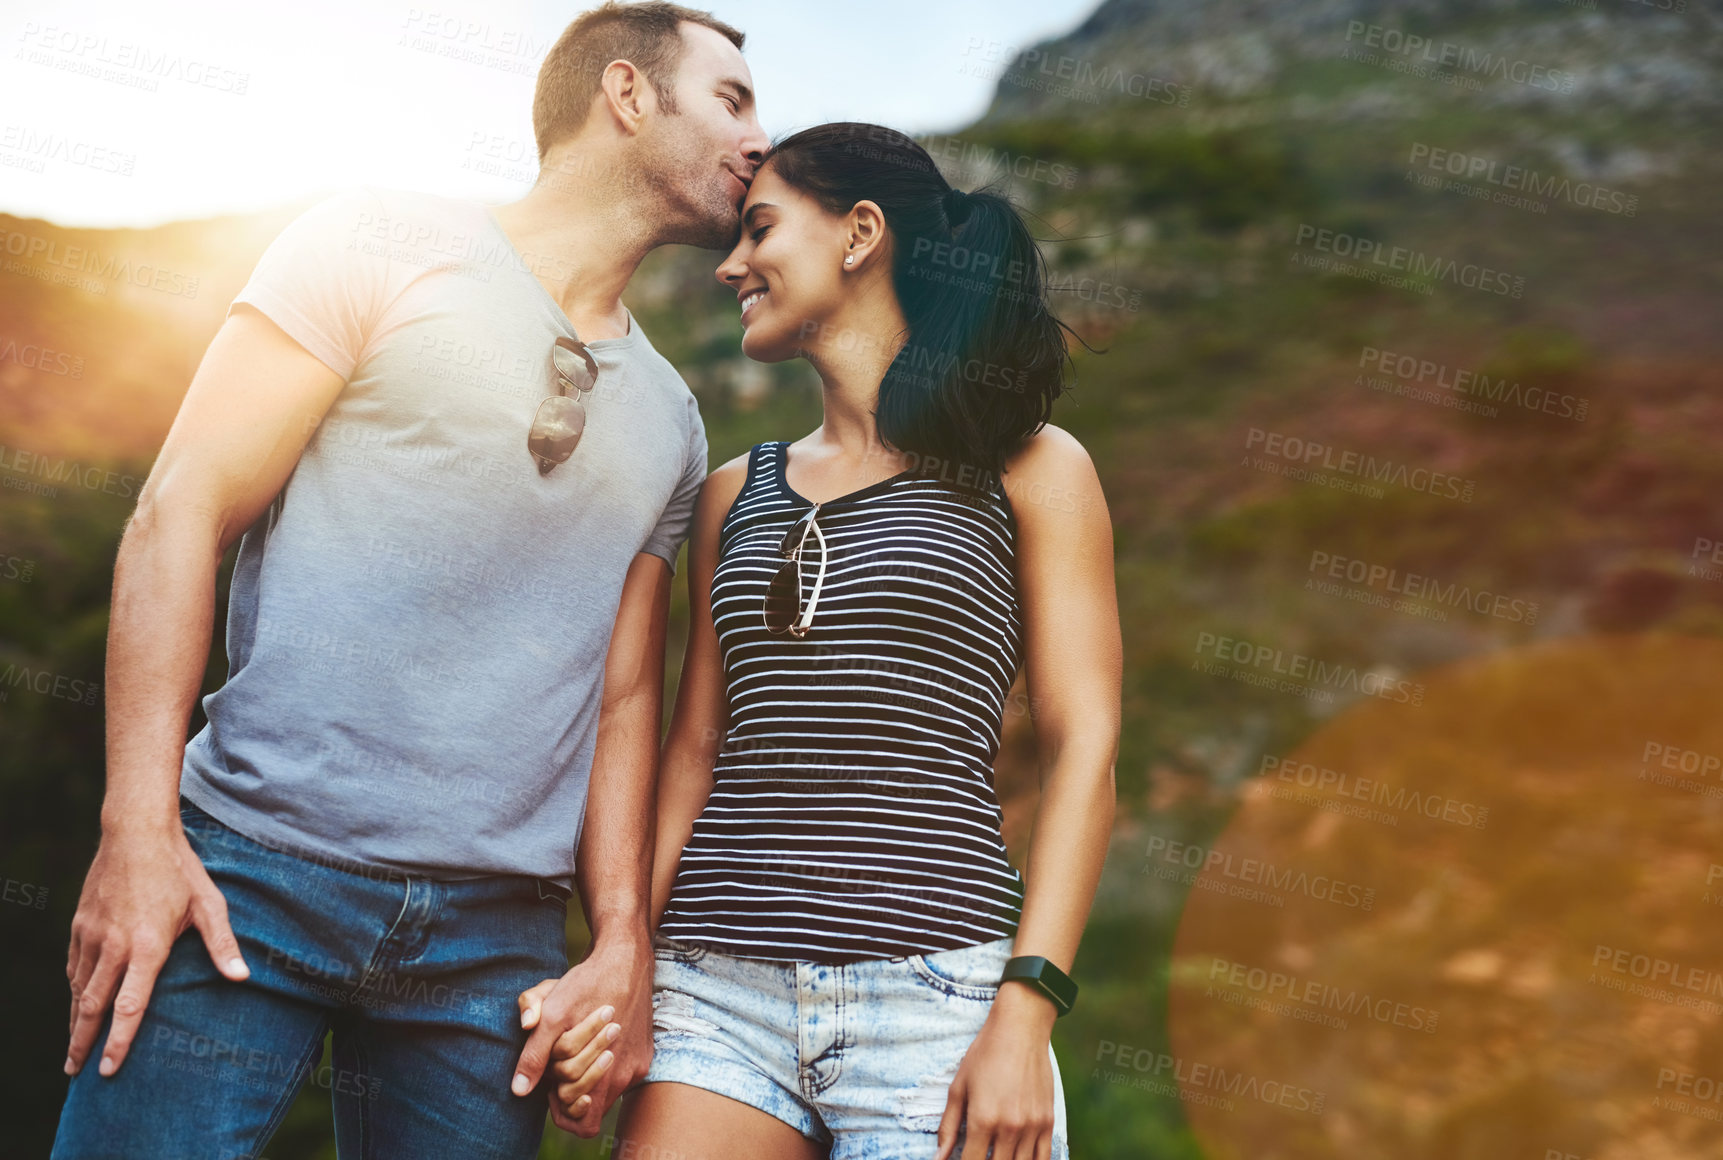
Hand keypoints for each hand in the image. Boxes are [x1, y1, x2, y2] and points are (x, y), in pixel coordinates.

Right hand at [65, 823, 249, 1077]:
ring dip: (74, 1022)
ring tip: (73, 1049)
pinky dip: (74, 990)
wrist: (136, 832)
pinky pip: (74, 966)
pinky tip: (77, 1003)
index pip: (130, 1006)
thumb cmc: (180, 870)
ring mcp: (93, 935)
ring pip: (79, 989)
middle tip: (77, 1072)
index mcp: (147, 945)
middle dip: (84, 1043)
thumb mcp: (209, 904)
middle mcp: (114, 945)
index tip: (108, 1069)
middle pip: (94, 1006)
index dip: (118, 1041)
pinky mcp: (80, 924)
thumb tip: (242, 977)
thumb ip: (222, 944)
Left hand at [513, 935, 653, 1135]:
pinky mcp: (645, 1052)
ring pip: (607, 1088)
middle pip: (592, 1104)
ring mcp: (639, 1064)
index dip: (562, 1109)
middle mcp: (627, 1076)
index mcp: (606, 1073)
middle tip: (561, 1058)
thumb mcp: (552, 1015)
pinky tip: (596, 1034)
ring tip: (577, 1042)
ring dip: (587, 1071)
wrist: (626, 957)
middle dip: (571, 1086)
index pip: (582, 1122)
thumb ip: (534, 1056)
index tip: (551, 1086)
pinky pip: (621, 1073)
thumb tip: (518, 1090)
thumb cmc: (587, 983)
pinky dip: (604, 1061)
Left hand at [936, 983, 1058, 1159]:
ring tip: (997, 1153)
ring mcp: (1032, 1126)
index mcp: (982, 1120)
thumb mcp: (958, 1087)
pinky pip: (1044, 1157)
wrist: (1020, 1029)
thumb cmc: (985, 1055)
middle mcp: (1009, 1127)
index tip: (962, 1158)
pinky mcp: (1048, 1121)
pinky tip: (1019, 1156)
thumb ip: (948, 1126)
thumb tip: (938, 1157)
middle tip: (979, 1153)